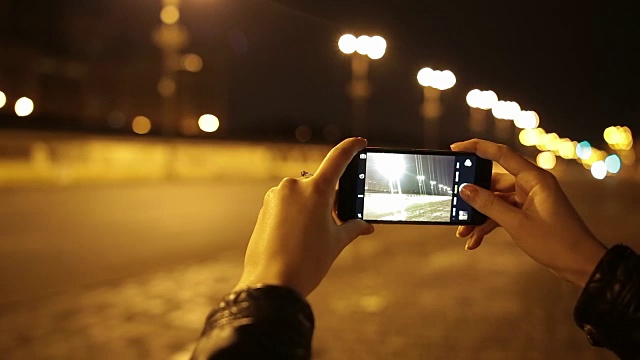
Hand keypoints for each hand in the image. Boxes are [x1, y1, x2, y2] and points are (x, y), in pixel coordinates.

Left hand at [234, 138, 374, 296]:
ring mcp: (277, 196)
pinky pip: (287, 204)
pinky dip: (297, 213)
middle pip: (320, 183)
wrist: (270, 283)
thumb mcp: (336, 243)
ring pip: (302, 194)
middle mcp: (295, 186)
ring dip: (312, 207)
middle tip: (337, 221)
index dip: (351, 148)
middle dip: (330, 198)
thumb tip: (365, 226)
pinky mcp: (265, 207)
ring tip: (314, 236)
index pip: (338, 158)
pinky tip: (298, 236)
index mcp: (317, 190)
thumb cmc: (307, 263)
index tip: (360, 142)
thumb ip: (352, 227)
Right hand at [451, 139, 606, 286]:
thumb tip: (465, 189)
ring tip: (463, 232)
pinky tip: (475, 240)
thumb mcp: (516, 224)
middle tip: (453, 202)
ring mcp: (529, 199)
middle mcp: (531, 185)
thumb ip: (489, 205)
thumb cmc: (557, 242)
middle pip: (493, 181)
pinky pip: (502, 213)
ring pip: (495, 201)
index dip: (477, 148)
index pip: (501, 154)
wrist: (581, 264)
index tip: (456, 149)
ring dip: (478, 216)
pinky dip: (488, 225)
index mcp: (534, 179)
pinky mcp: (527, 213)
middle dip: (472, 196)